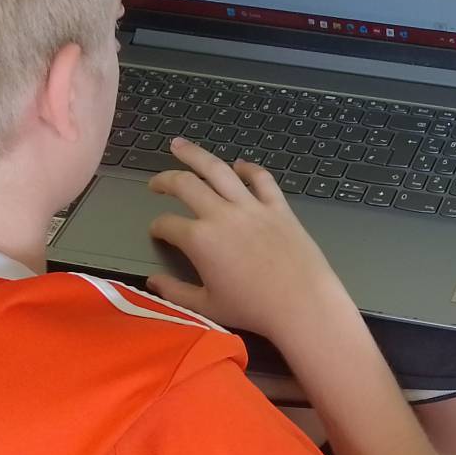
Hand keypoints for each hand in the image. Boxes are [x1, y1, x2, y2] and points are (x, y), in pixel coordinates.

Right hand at [144, 139, 357, 341]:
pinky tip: (239, 165)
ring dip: (195, 154)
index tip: (157, 231)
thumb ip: (175, 293)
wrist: (303, 304)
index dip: (158, 227)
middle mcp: (221, 215)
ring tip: (180, 145)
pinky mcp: (278, 207)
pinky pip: (261, 179)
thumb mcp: (207, 307)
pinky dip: (248, 168)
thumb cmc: (254, 309)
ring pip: (218, 169)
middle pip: (185, 185)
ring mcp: (251, 207)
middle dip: (164, 180)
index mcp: (199, 240)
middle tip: (155, 182)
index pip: (167, 224)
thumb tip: (152, 282)